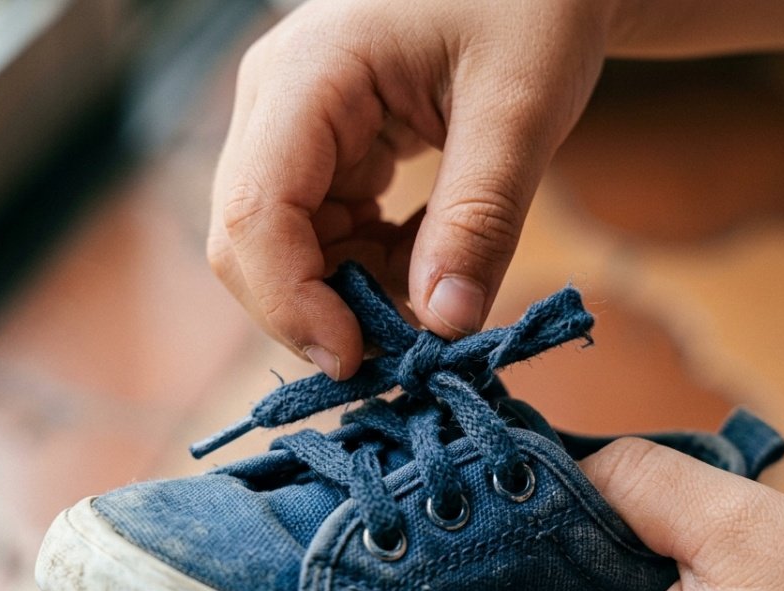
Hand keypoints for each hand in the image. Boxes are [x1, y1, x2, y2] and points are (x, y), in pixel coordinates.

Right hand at [208, 0, 614, 378]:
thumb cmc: (532, 3)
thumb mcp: (521, 107)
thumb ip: (481, 217)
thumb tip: (445, 327)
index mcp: (307, 76)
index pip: (255, 212)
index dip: (291, 303)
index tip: (361, 362)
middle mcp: (277, 103)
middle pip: (251, 240)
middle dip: (319, 309)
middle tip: (407, 351)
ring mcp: (295, 127)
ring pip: (286, 249)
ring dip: (353, 294)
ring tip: (437, 296)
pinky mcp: (324, 148)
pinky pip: (324, 234)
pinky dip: (372, 268)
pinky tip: (431, 255)